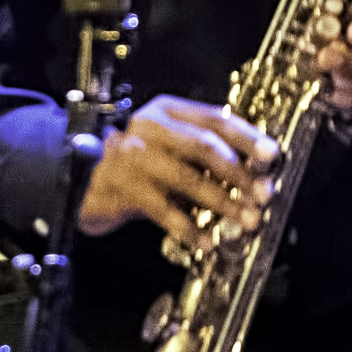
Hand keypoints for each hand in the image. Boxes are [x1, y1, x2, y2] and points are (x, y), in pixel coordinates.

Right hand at [78, 95, 278, 250]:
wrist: (80, 179)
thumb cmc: (135, 164)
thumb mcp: (168, 147)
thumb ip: (202, 153)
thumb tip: (252, 173)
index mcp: (167, 112)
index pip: (214, 118)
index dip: (247, 137)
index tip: (271, 155)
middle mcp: (149, 128)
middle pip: (203, 146)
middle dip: (239, 173)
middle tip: (262, 194)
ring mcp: (132, 157)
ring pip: (186, 178)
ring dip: (222, 202)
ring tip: (245, 219)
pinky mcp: (121, 187)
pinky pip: (163, 210)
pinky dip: (188, 227)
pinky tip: (205, 240)